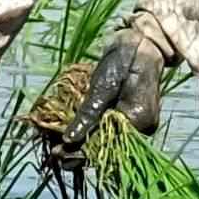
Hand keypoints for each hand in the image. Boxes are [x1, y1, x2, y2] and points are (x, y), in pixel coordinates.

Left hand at [31, 27, 172, 174]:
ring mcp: (140, 124)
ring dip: (86, 144)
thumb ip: (88, 114)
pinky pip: (112, 131)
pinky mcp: (134, 118)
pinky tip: (76, 136)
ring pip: (108, 141)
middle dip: (81, 152)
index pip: (106, 146)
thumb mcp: (101, 85)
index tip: (58, 154)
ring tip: (60, 148)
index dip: (81, 152)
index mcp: (138, 120)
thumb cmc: (123, 59)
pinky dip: (94, 133)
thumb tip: (69, 140)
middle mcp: (142, 127)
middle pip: (107, 147)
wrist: (143, 44)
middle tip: (55, 153)